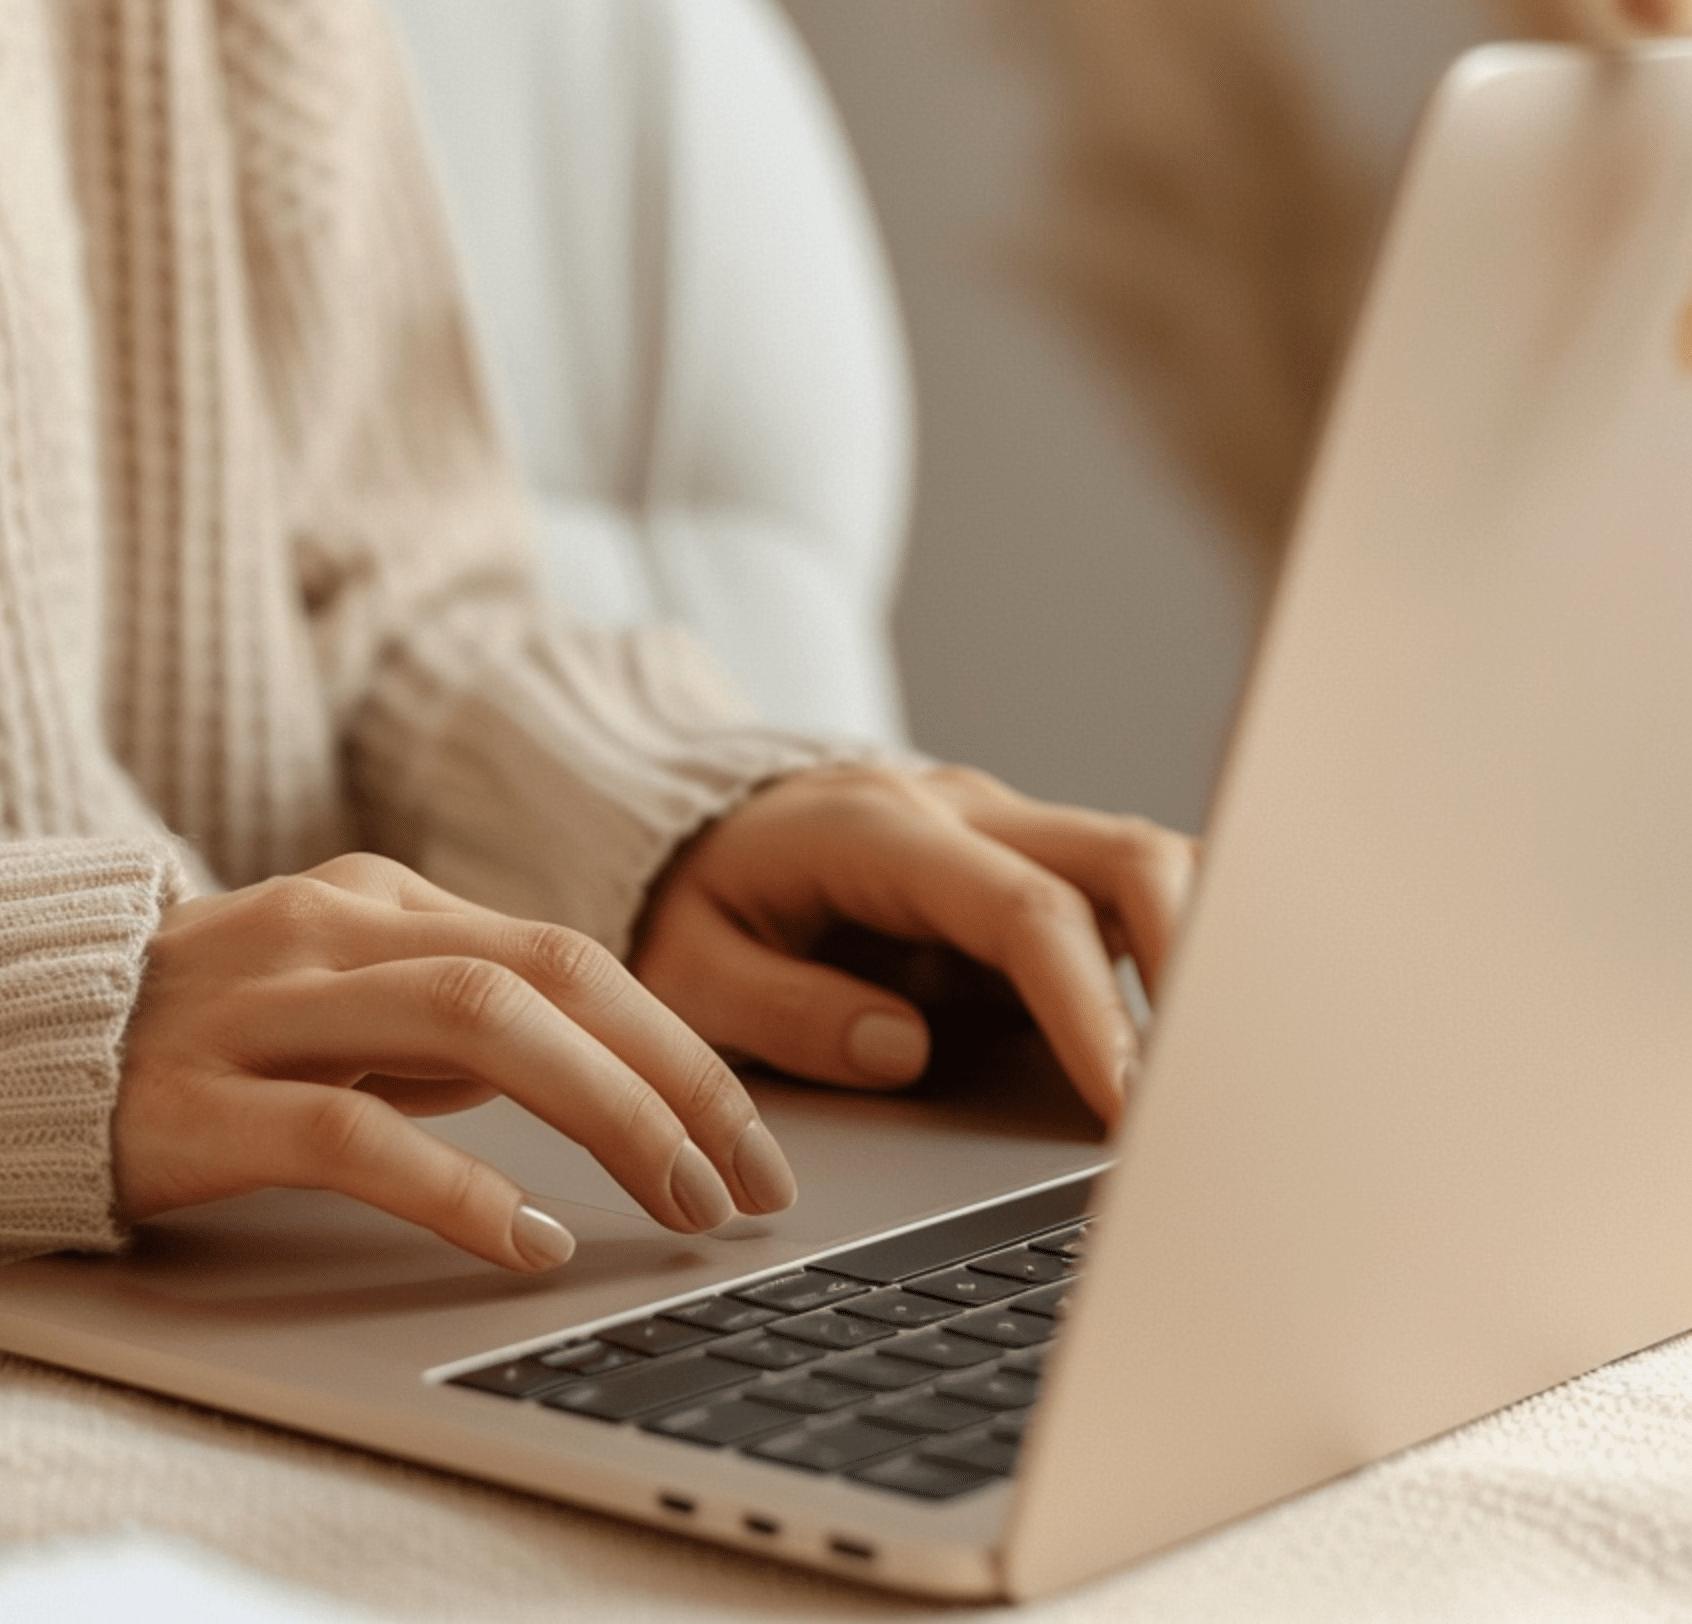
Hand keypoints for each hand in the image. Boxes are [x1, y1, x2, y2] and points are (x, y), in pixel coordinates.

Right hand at [113, 852, 797, 1269]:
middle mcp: (335, 925)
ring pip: (479, 1021)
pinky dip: (459, 1187)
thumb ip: (443, 1018)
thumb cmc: (194, 1034)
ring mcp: (267, 1004)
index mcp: (380, 897)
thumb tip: (573, 1072)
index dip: (677, 1044)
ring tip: (677, 1202)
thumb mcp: (333, 998)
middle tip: (748, 1181)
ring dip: (605, 1114)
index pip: (570, 952)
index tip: (749, 1136)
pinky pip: (354, 1131)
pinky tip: (527, 1239)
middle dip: (673, 1075)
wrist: (8, 1043)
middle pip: (551, 971)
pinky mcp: (203, 1099)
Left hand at [632, 766, 1198, 1127]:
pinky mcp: (1035, 868)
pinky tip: (1207, 1030)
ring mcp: (1011, 832)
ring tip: (1228, 1068)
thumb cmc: (696, 904)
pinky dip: (1183, 948)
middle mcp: (965, 814)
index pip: (1024, 911)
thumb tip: (904, 1049)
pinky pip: (1133, 890)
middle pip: (1124, 855)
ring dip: (1204, 952)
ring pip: (1149, 859)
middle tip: (1211, 1090)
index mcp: (882, 833)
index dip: (1089, 1008)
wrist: (700, 828)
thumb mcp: (692, 967)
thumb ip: (783, 1007)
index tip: (1126, 1105)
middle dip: (1191, 964)